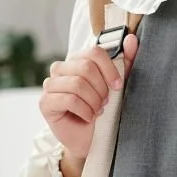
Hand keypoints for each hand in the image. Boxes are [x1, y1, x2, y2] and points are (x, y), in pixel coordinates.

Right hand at [40, 33, 138, 160]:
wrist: (89, 138)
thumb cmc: (102, 108)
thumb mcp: (117, 85)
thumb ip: (125, 61)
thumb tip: (131, 39)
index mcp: (77, 60)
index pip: (94, 52)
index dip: (109, 69)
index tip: (118, 86)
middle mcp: (60, 68)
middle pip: (86, 68)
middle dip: (101, 89)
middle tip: (105, 102)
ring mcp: (50, 84)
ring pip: (77, 84)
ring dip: (93, 101)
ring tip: (97, 110)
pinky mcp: (45, 102)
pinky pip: (69, 100)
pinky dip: (85, 111)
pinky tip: (88, 117)